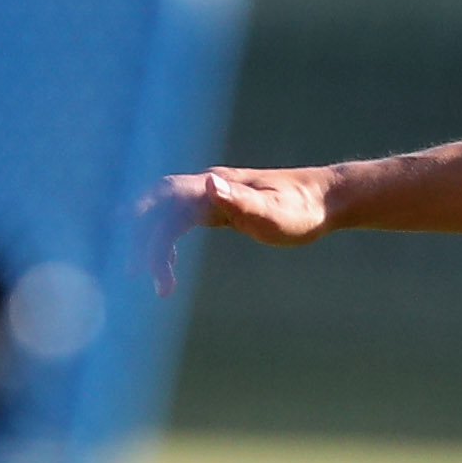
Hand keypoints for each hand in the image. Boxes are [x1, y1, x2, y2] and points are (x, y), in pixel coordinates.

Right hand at [136, 165, 330, 292]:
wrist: (327, 200)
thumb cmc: (303, 209)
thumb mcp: (275, 212)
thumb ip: (241, 200)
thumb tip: (208, 184)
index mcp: (218, 183)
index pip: (168, 202)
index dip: (151, 229)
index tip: (148, 266)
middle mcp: (210, 183)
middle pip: (158, 203)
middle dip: (142, 234)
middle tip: (134, 271)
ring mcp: (214, 193)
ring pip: (167, 212)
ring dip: (152, 240)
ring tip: (154, 279)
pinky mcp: (220, 206)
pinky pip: (181, 218)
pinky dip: (167, 239)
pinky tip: (167, 262)